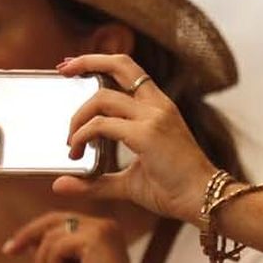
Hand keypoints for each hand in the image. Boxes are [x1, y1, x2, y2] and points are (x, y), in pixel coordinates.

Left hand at [2, 211, 154, 262]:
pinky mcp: (96, 239)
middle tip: (8, 251)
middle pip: (54, 219)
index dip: (34, 232)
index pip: (61, 221)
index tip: (13, 249)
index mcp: (102, 231)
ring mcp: (101, 230)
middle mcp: (105, 225)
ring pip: (51, 236)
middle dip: (27, 235)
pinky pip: (56, 247)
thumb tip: (29, 240)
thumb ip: (54, 254)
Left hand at [54, 54, 215, 223]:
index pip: (129, 70)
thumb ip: (96, 181)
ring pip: (102, 98)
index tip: (73, 68)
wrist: (203, 200)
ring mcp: (154, 118)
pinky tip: (77, 152)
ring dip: (77, 118)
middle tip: (62, 70)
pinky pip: (101, 125)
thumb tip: (60, 184)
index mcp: (159, 108)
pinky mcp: (147, 134)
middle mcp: (158, 106)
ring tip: (70, 143)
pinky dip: (82, 136)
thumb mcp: (129, 182)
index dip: (99, 62)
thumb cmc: (173, 190)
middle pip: (120, 65)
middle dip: (87, 62)